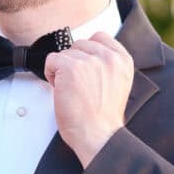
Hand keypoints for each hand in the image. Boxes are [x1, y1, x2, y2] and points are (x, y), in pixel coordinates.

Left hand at [44, 31, 133, 166]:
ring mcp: (90, 61)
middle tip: (78, 86)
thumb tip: (88, 54)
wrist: (98, 136)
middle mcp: (109, 57)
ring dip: (62, 70)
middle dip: (74, 62)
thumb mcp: (117, 85)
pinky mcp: (71, 67)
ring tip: (72, 90)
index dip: (87, 53)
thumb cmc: (103, 119)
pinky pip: (51, 60)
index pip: (99, 37)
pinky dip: (50, 74)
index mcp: (123, 60)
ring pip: (65, 53)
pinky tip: (61, 90)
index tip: (85, 71)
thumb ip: (108, 66)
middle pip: (80, 44)